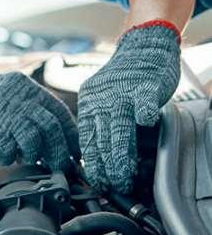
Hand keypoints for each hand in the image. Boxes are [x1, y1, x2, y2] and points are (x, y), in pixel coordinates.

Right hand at [0, 70, 78, 169]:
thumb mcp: (3, 95)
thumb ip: (25, 109)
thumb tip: (51, 137)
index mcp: (25, 87)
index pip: (59, 112)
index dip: (69, 136)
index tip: (73, 152)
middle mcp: (18, 96)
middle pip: (51, 127)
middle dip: (58, 151)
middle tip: (57, 165)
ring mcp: (3, 111)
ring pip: (33, 139)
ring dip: (31, 155)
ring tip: (22, 157)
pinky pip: (7, 149)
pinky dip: (7, 158)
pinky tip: (0, 156)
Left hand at [78, 23, 180, 192]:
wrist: (141, 49)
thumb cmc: (123, 81)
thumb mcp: (101, 102)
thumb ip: (98, 126)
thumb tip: (95, 159)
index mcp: (89, 106)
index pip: (87, 140)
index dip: (92, 163)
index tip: (98, 182)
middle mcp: (102, 101)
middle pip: (102, 138)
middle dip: (108, 166)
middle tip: (115, 185)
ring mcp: (123, 93)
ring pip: (119, 126)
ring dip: (122, 151)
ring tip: (126, 172)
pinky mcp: (145, 86)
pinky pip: (144, 101)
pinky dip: (145, 111)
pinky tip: (147, 122)